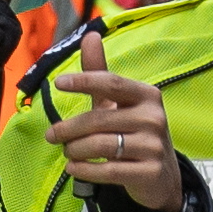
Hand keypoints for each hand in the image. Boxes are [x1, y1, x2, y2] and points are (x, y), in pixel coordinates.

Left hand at [44, 23, 180, 211]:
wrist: (161, 176)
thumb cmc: (134, 133)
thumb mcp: (119, 103)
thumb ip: (100, 72)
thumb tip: (90, 35)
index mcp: (147, 95)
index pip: (111, 83)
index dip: (84, 81)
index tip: (59, 83)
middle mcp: (154, 118)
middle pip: (99, 119)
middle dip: (69, 128)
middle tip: (51, 135)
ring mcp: (154, 146)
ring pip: (100, 146)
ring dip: (75, 150)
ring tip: (67, 152)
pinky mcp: (150, 172)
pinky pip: (108, 170)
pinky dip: (85, 169)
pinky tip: (74, 168)